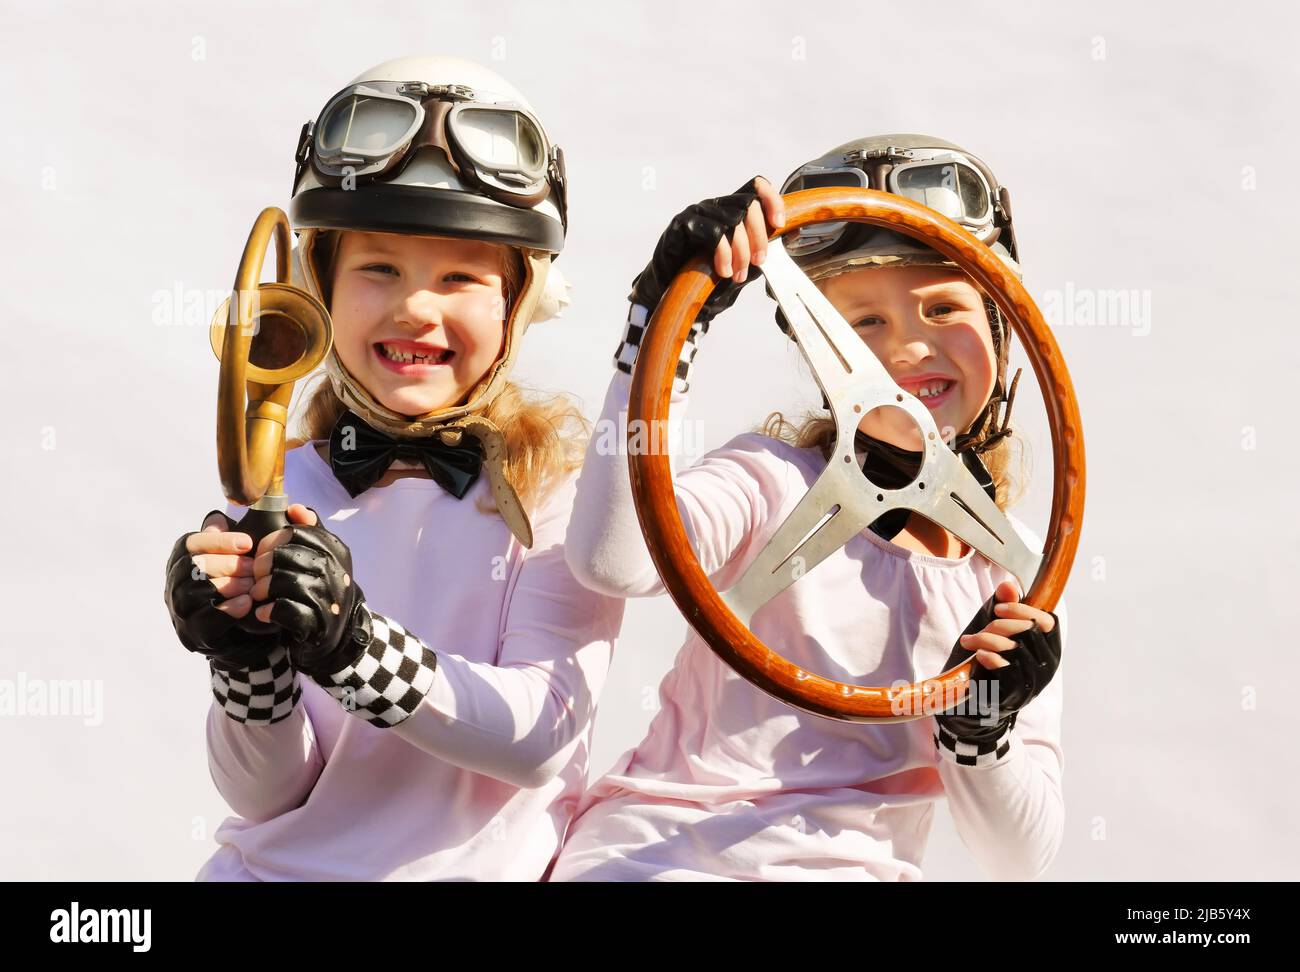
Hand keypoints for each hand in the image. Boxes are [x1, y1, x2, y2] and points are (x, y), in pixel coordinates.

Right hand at [163, 510, 279, 669]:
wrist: (239, 633)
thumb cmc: (234, 586)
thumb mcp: (230, 560)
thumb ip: (225, 540)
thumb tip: (217, 519)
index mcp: (180, 560)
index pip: (191, 543)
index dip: (219, 541)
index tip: (247, 543)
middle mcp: (174, 584)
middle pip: (192, 566)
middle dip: (227, 564)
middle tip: (254, 568)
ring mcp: (180, 610)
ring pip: (194, 591)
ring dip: (227, 585)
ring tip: (251, 585)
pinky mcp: (193, 633)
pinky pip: (204, 619)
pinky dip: (226, 609)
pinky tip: (245, 603)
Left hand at [245, 504, 370, 678]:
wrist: (340, 632)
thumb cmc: (325, 589)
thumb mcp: (326, 556)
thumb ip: (312, 530)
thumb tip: (295, 508)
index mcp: (335, 550)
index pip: (295, 532)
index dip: (271, 541)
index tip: (263, 552)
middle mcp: (334, 571)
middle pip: (283, 556)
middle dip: (261, 566)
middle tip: (257, 577)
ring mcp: (327, 596)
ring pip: (280, 581)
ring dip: (261, 589)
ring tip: (258, 594)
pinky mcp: (315, 621)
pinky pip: (282, 609)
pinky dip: (267, 611)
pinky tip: (264, 612)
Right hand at [629, 175, 785, 321]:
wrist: (667, 290)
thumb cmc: (702, 276)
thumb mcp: (738, 264)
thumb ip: (758, 251)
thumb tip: (789, 236)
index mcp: (729, 210)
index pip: (755, 187)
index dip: (772, 199)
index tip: (779, 224)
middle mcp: (714, 206)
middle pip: (748, 204)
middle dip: (759, 236)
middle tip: (759, 262)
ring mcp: (697, 212)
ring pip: (733, 220)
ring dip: (741, 251)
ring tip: (737, 275)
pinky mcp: (682, 225)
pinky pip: (713, 233)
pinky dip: (723, 254)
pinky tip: (723, 271)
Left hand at [936, 579, 1060, 738]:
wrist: (974, 702)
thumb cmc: (987, 661)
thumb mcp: (994, 632)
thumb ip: (1002, 609)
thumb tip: (1007, 585)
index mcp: (1047, 647)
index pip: (1048, 622)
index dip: (1025, 610)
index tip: (999, 607)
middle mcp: (1046, 666)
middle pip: (1030, 632)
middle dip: (1001, 624)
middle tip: (981, 628)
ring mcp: (1033, 683)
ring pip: (1016, 649)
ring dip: (988, 640)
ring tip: (969, 641)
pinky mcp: (1016, 696)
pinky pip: (1007, 671)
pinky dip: (990, 658)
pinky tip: (978, 655)